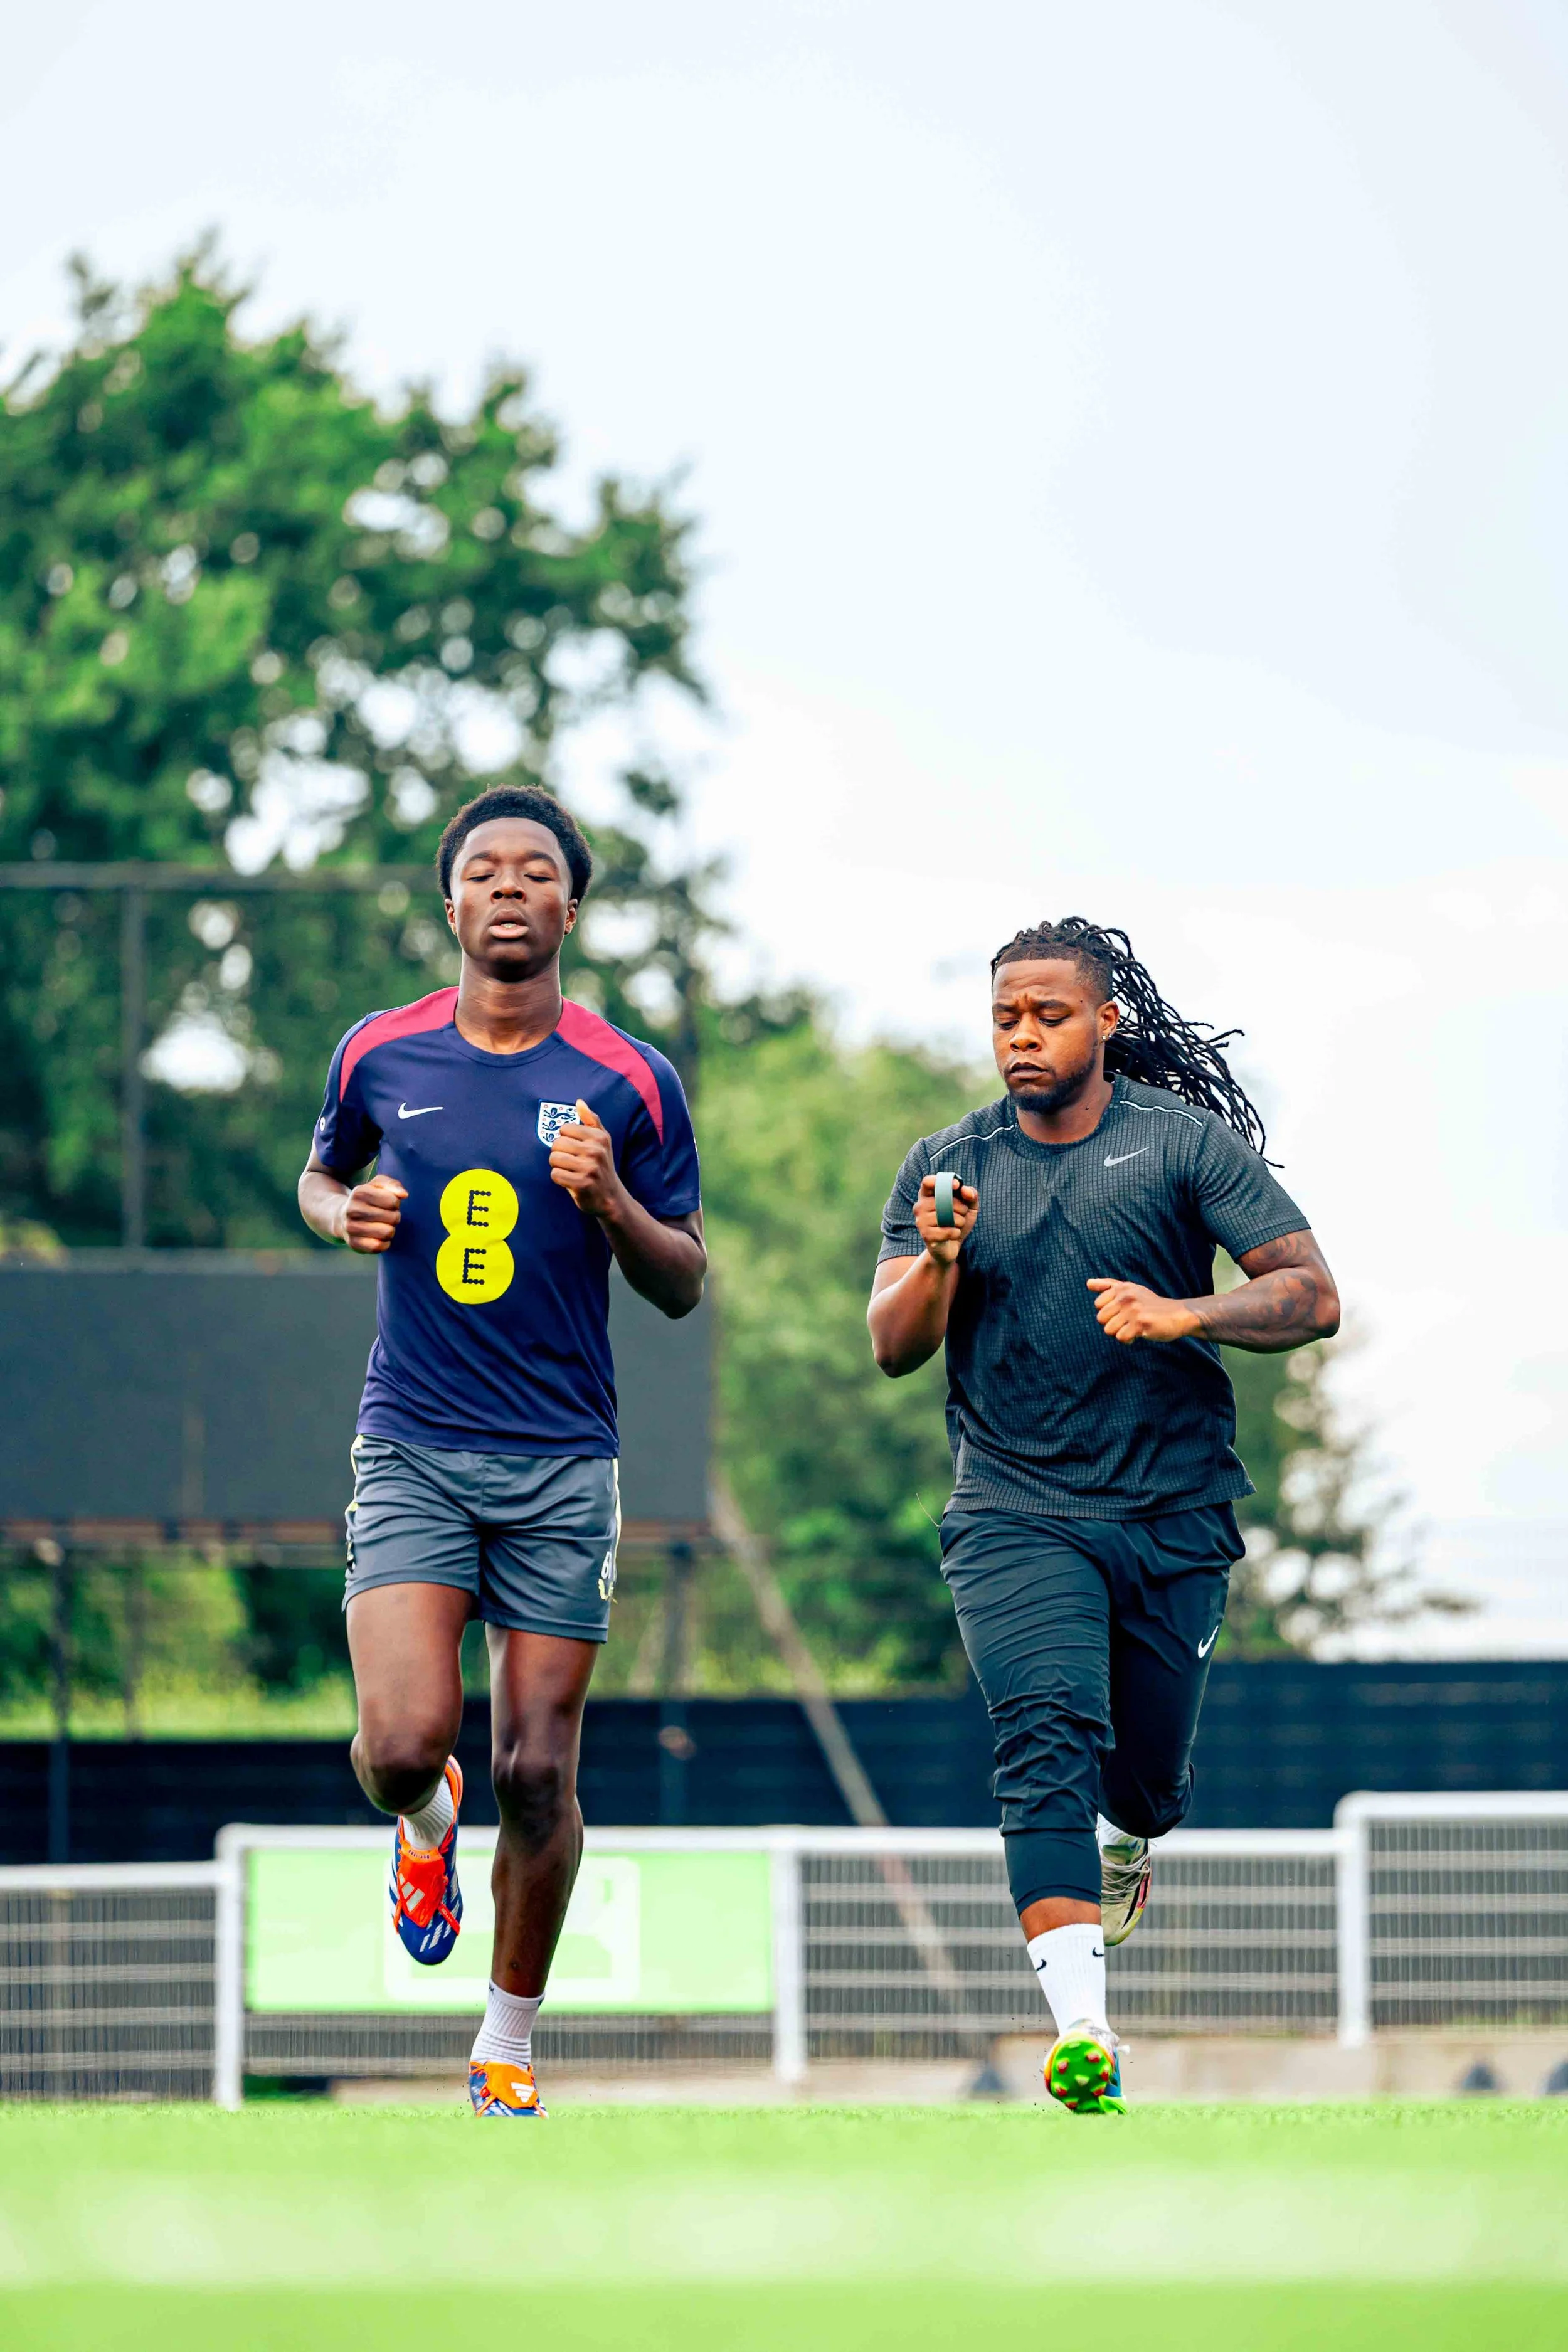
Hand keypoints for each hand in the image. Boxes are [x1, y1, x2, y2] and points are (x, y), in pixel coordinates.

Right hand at [340, 1175, 405, 1253]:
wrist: (343, 1217)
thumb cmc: (367, 1199)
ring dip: (390, 1230)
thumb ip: (392, 1185)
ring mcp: (351, 1228)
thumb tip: (404, 1195)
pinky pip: (378, 1247)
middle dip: (394, 1217)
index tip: (387, 1204)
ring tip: (383, 1226)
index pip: (393, 1201)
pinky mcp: (353, 1243)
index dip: (395, 1203)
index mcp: (359, 1192)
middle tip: (386, 1216)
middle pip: (393, 1218)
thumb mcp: (378, 1185)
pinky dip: (384, 1243)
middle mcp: (352, 1210)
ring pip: (387, 1233)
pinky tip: (379, 1237)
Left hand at [549, 1098, 621, 1216]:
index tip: (575, 1149)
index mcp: (599, 1137)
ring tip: (570, 1171)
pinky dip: (559, 1179)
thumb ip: (591, 1120)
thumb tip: (579, 1102)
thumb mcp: (602, 1141)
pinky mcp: (582, 1184)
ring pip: (554, 1159)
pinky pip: (555, 1175)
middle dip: (559, 1153)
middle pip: (556, 1143)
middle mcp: (596, 1150)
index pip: (564, 1129)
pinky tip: (570, 1181)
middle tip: (571, 1162)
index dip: (565, 1139)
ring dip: (558, 1166)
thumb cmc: (602, 1166)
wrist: (611, 1197)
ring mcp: (589, 1168)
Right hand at [914, 1173, 977, 1267]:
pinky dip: (956, 1232)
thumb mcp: (969, 1206)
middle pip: (942, 1198)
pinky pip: (947, 1230)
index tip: (956, 1186)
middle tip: (962, 1212)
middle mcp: (919, 1206)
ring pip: (945, 1215)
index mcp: (927, 1195)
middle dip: (960, 1205)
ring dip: (959, 1220)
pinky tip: (954, 1234)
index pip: (927, 1181)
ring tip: (957, 1225)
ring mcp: (920, 1221)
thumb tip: (965, 1191)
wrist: (951, 1246)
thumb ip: (971, 1194)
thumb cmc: (958, 1222)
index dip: (942, 1181)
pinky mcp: (925, 1235)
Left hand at [1087, 1278, 1200, 1344]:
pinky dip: (1128, 1340)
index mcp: (1122, 1288)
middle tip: (1130, 1321)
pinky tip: (1139, 1334)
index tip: (1124, 1311)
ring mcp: (1133, 1310)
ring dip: (1121, 1333)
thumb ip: (1108, 1286)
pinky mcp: (1140, 1323)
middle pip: (1101, 1319)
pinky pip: (1121, 1338)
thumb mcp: (1130, 1289)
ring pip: (1109, 1330)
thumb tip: (1088, 1283)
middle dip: (1113, 1324)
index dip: (1109, 1312)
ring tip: (1134, 1327)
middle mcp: (1126, 1296)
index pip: (1098, 1304)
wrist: (1178, 1315)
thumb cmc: (1151, 1304)